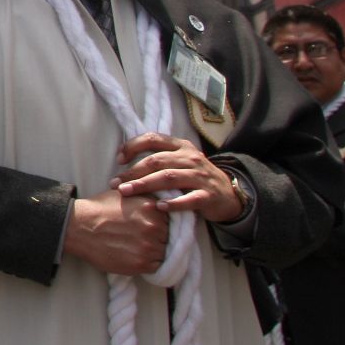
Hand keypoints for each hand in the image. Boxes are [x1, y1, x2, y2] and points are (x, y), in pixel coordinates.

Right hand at [64, 188, 168, 274]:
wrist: (79, 227)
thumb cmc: (99, 209)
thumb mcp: (125, 194)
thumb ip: (147, 198)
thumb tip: (164, 204)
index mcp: (152, 208)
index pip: (173, 221)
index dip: (164, 225)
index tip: (154, 228)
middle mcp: (154, 227)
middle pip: (171, 238)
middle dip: (161, 239)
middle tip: (144, 239)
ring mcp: (149, 246)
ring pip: (166, 253)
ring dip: (156, 252)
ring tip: (138, 248)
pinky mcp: (141, 263)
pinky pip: (157, 267)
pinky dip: (149, 264)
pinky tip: (136, 256)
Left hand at [112, 132, 244, 221]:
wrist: (229, 195)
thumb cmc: (195, 177)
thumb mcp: (179, 162)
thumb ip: (158, 159)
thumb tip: (122, 162)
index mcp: (181, 146)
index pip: (153, 138)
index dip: (132, 146)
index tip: (118, 159)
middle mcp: (191, 158)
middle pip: (156, 161)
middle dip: (133, 172)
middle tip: (115, 183)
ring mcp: (201, 176)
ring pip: (169, 177)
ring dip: (145, 185)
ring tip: (126, 192)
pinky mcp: (209, 195)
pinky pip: (189, 199)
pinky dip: (173, 203)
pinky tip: (159, 206)